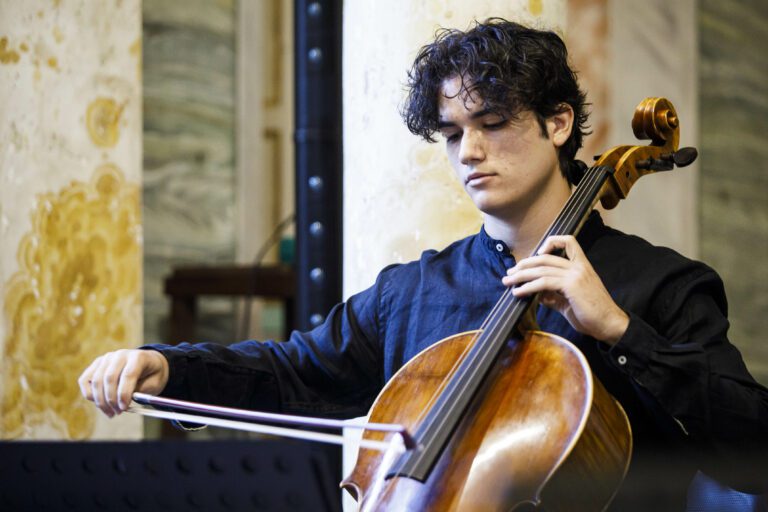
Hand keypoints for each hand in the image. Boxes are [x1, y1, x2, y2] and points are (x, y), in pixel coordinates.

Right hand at [78, 349, 169, 416]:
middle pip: (109, 378)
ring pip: (96, 381)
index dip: (124, 393)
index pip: (128, 374)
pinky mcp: (97, 364)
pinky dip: (89, 394)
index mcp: (138, 357)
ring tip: (110, 413)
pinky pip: (85, 380)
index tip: (124, 408)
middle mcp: (121, 355)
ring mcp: (107, 358)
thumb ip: (139, 392)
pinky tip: (99, 404)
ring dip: (101, 401)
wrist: (148, 364)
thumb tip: (122, 402)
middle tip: (117, 413)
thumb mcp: (154, 384)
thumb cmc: (152, 376)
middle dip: (111, 400)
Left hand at [502, 235, 628, 343]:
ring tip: (508, 282)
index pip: (568, 242)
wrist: (610, 325)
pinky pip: (544, 282)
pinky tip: (518, 293)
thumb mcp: (569, 303)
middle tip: (510, 272)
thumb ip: (554, 297)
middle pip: (545, 257)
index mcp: (582, 266)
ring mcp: (576, 274)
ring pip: (541, 269)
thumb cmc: (593, 316)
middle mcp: (579, 267)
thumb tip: (539, 295)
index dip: (550, 242)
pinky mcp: (571, 285)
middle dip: (524, 264)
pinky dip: (527, 287)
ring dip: (520, 275)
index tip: (536, 254)